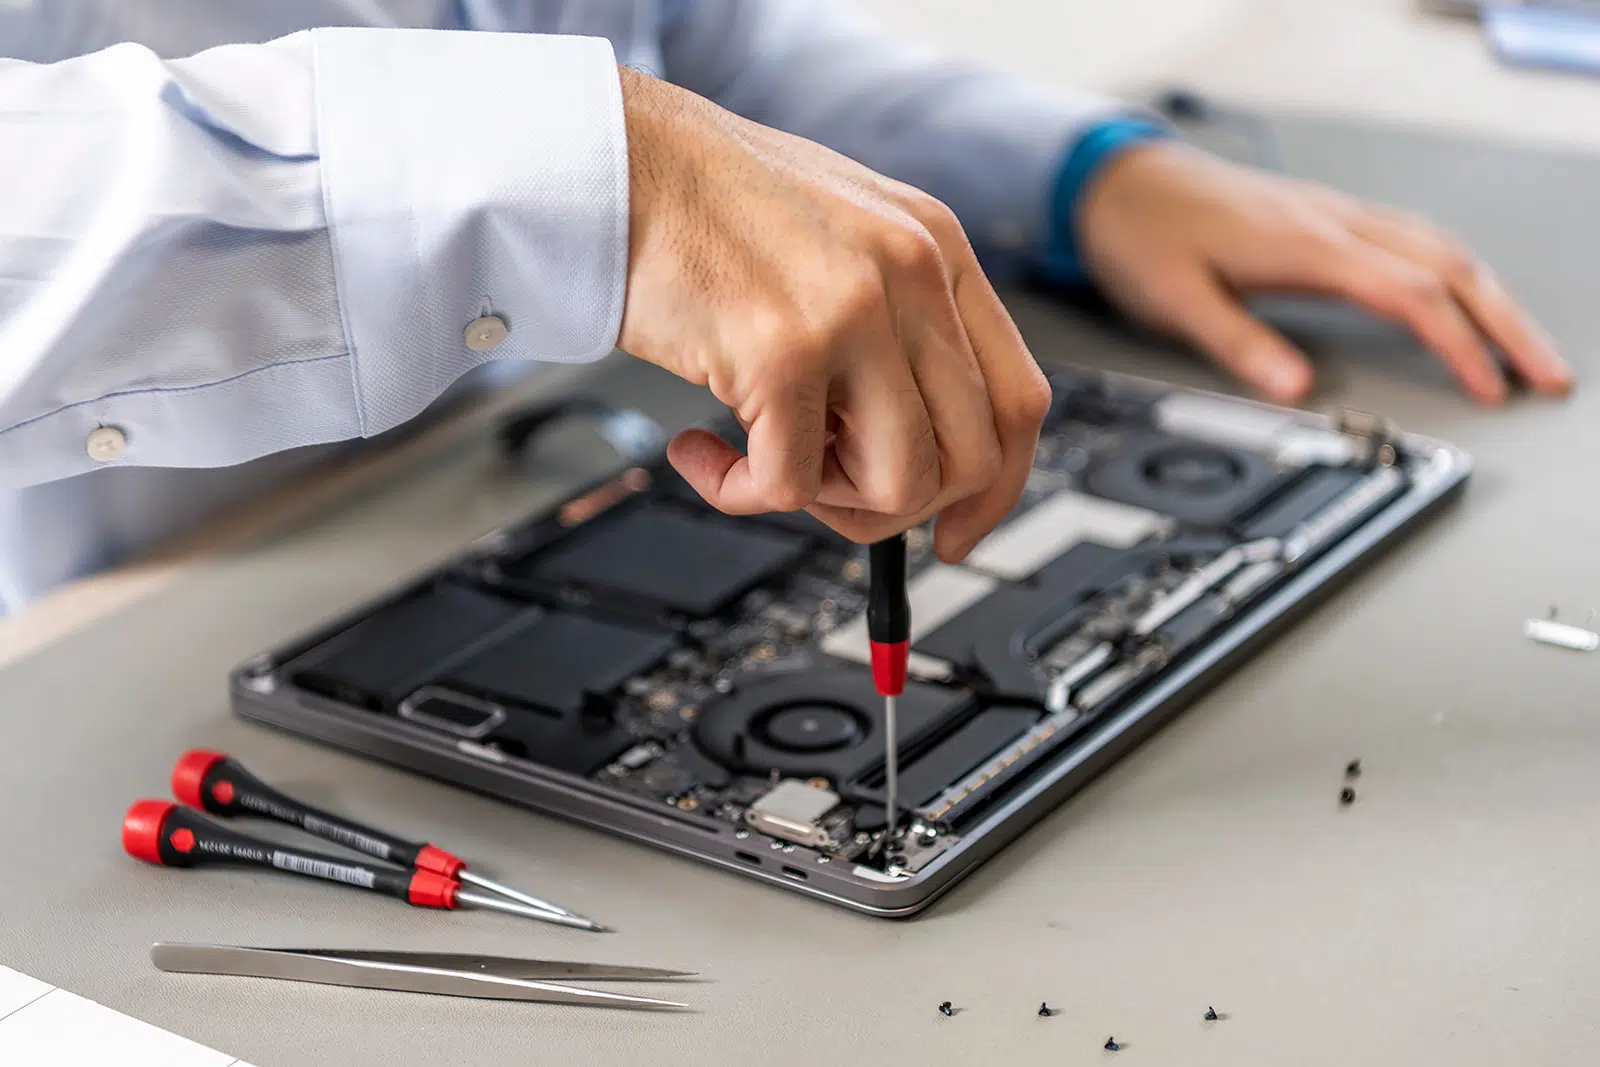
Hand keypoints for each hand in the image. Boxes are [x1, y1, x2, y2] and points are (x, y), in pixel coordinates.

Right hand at [616, 68, 1050, 560]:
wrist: (616, 161)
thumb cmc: (704, 202)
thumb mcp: (841, 236)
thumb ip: (894, 322)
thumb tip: (907, 436)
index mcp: (937, 247)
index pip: (1017, 401)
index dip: (994, 489)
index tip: (957, 533)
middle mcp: (911, 273)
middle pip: (967, 459)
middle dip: (893, 505)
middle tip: (824, 489)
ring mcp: (853, 311)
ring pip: (896, 485)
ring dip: (823, 500)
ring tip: (762, 459)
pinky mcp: (782, 351)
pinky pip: (789, 485)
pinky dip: (738, 491)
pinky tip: (700, 450)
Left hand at [1076, 141, 1571, 403]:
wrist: (1118, 182)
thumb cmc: (1144, 238)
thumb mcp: (1176, 302)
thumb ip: (1239, 344)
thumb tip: (1297, 388)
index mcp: (1307, 246)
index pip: (1412, 295)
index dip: (1460, 346)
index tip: (1490, 391)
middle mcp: (1334, 223)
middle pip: (1450, 266)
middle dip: (1506, 323)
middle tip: (1546, 373)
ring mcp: (1335, 216)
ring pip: (1441, 247)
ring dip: (1490, 295)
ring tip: (1523, 346)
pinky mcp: (1326, 218)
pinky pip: (1415, 237)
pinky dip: (1456, 271)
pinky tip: (1464, 294)